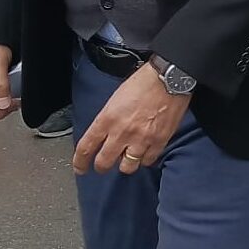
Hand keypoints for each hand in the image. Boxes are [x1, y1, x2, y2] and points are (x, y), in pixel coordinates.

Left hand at [73, 64, 191, 174]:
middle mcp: (121, 132)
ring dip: (125, 164)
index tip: (80, 168)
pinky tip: (144, 152)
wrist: (168, 79)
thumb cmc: (143, 84)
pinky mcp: (158, 142)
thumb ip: (108, 120)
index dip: (80, 162)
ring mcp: (141, 140)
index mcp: (107, 119)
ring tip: (127, 157)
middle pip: (104, 162)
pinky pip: (147, 161)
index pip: (86, 147)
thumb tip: (105, 135)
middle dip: (101, 167)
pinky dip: (144, 159)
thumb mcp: (115, 99)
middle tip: (103, 166)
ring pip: (127, 167)